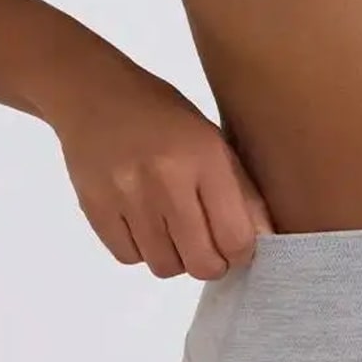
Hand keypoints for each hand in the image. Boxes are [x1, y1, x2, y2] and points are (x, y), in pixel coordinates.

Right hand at [54, 61, 273, 279]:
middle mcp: (166, 180)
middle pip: (201, 262)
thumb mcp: (214, 141)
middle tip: (209, 246)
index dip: (242, 252)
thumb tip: (265, 240)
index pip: (235, 236)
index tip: (237, 245)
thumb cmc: (165, 116)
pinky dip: (142, 250)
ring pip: (164, 266)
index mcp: (204, 158)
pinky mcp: (96, 209)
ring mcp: (127, 197)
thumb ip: (242, 191)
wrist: (96, 95)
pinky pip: (130, 258)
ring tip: (174, 228)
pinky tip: (144, 221)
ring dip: (176, 258)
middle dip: (212, 263)